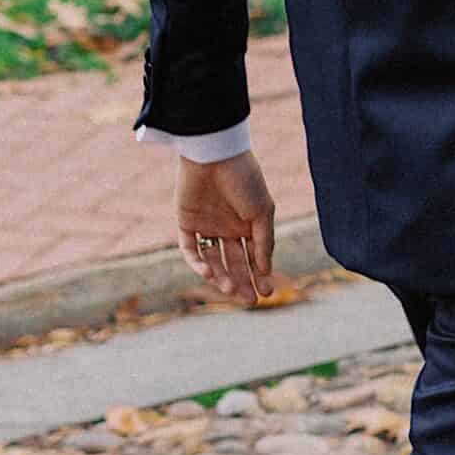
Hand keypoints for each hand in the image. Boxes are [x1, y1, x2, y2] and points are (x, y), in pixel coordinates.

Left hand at [176, 151, 277, 302]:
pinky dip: (198, 263)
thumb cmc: (244, 179)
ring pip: (213, 260)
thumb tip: (265, 271)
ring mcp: (207, 226)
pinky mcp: (186, 222)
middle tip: (249, 300)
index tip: (267, 293)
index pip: (254, 257)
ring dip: (221, 276)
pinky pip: (190, 249)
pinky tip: (208, 272)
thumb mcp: (262, 212)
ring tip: (229, 288)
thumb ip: (263, 242)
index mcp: (249, 225)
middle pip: (234, 263)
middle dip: (242, 282)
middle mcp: (228, 228)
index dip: (260, 276)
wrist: (214, 154)